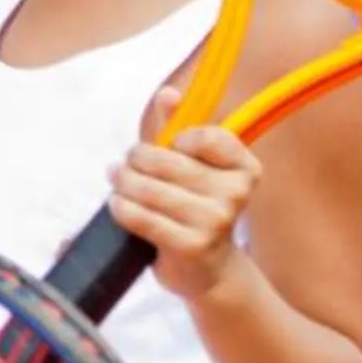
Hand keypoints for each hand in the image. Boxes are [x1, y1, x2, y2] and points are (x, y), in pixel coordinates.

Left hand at [105, 87, 258, 300]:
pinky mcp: (191, 245)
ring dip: (124, 184)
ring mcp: (215, 221)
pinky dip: (123, 208)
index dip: (179, 138)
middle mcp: (236, 194)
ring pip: (152, 190)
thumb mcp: (191, 167)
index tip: (169, 146)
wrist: (205, 270)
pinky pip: (144, 218)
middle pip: (170, 162)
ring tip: (117, 183)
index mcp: (244, 167)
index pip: (208, 136)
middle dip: (136, 160)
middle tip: (122, 166)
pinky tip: (117, 205)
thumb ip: (177, 128)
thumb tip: (168, 93)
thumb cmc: (193, 207)